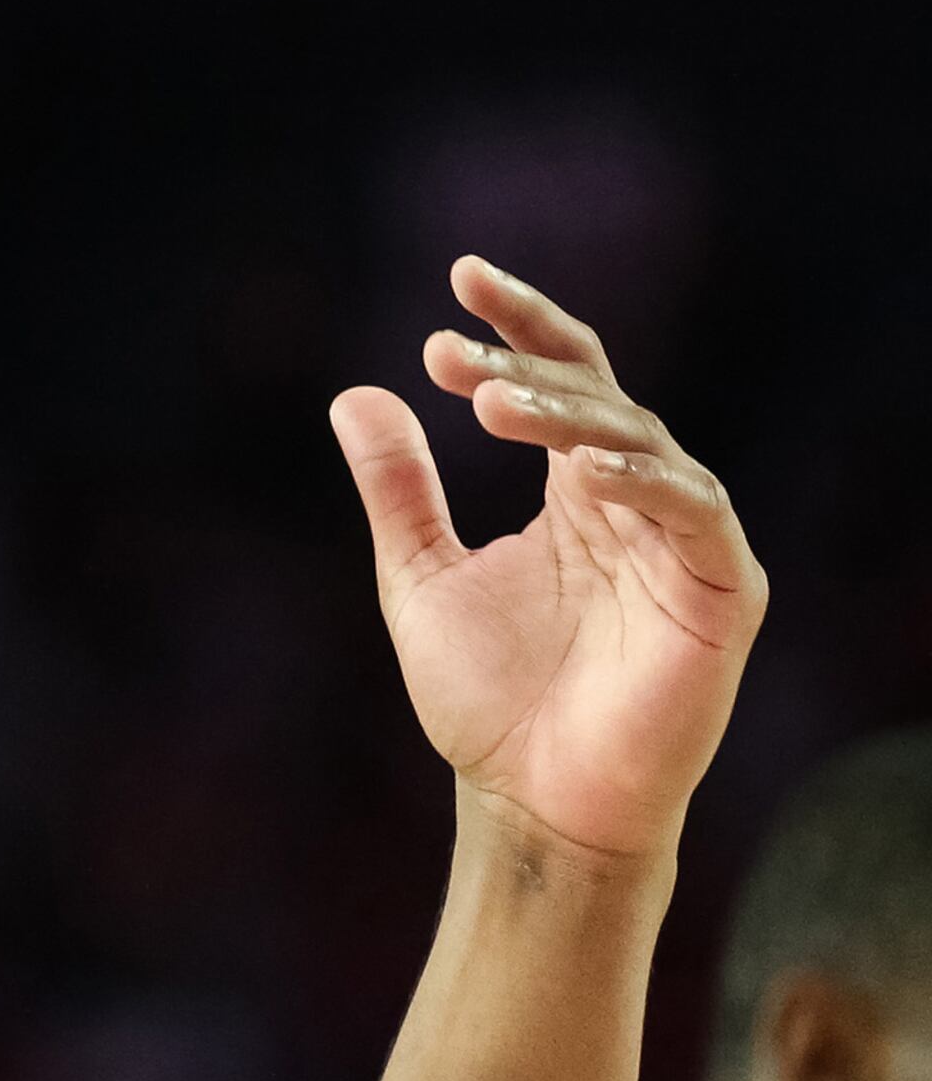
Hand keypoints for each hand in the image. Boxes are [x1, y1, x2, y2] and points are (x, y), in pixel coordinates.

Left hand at [330, 257, 765, 861]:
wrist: (534, 802)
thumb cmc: (490, 701)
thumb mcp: (418, 578)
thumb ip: (399, 491)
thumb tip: (355, 395)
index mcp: (576, 492)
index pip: (563, 379)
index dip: (521, 323)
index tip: (459, 278)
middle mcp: (637, 503)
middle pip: (598, 400)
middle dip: (527, 371)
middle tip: (453, 360)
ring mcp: (686, 543)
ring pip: (640, 444)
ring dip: (569, 418)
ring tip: (491, 403)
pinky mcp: (725, 591)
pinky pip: (696, 517)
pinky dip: (645, 483)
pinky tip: (586, 470)